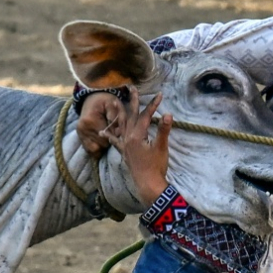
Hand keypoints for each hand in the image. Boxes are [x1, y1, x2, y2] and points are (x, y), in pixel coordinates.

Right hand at [76, 92, 125, 157]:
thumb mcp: (113, 104)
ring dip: (103, 145)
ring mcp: (80, 133)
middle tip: (112, 132)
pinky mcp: (80, 136)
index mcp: (91, 120)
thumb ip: (117, 117)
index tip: (117, 131)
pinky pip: (88, 149)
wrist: (92, 97)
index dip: (114, 136)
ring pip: (94, 149)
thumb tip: (118, 132)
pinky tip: (101, 142)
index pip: (106, 137)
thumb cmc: (105, 101)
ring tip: (106, 136)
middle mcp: (83, 129)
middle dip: (109, 140)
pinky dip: (96, 148)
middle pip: (101, 144)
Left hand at [100, 87, 172, 204]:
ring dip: (118, 113)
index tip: (159, 95)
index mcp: (137, 136)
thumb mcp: (161, 147)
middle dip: (131, 101)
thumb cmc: (156, 166)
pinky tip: (103, 132)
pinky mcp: (124, 152)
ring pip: (120, 125)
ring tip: (113, 101)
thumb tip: (168, 115)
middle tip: (130, 88)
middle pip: (130, 116)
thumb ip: (163, 130)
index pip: (145, 116)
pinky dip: (110, 135)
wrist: (147, 184)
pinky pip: (115, 141)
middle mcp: (128, 138)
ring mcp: (125, 145)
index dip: (153, 105)